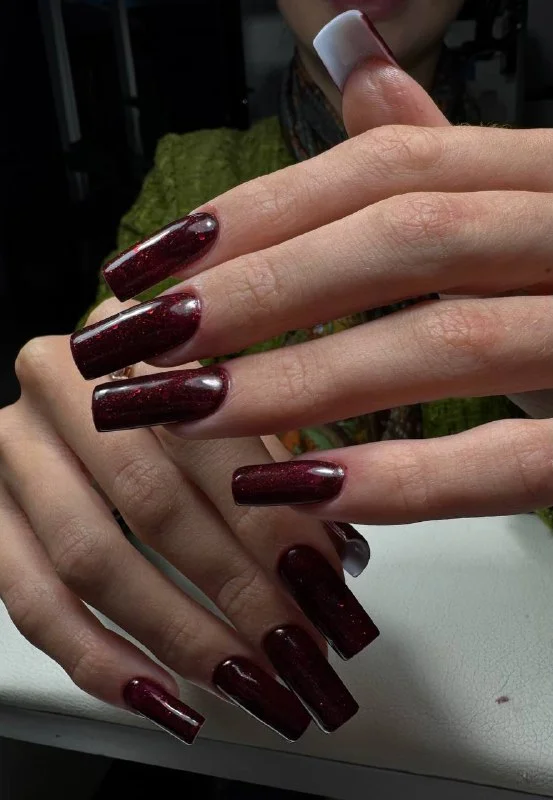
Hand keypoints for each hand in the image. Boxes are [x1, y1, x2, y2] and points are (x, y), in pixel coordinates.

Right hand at [0, 300, 377, 743]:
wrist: (73, 406)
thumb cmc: (170, 411)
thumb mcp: (227, 412)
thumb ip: (275, 470)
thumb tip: (332, 568)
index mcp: (136, 338)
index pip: (210, 439)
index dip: (271, 522)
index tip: (323, 590)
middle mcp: (63, 382)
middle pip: (151, 499)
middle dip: (234, 586)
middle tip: (294, 646)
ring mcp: (14, 449)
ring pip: (91, 557)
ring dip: (178, 632)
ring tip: (244, 679)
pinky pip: (30, 601)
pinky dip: (99, 658)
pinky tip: (160, 694)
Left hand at [74, 19, 552, 524]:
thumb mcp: (539, 205)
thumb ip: (456, 158)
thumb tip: (360, 76)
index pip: (386, 167)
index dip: (256, 214)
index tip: (152, 265)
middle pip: (403, 237)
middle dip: (257, 290)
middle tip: (141, 343)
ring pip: (448, 337)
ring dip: (300, 378)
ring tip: (186, 410)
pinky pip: (516, 456)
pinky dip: (402, 476)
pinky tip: (297, 488)